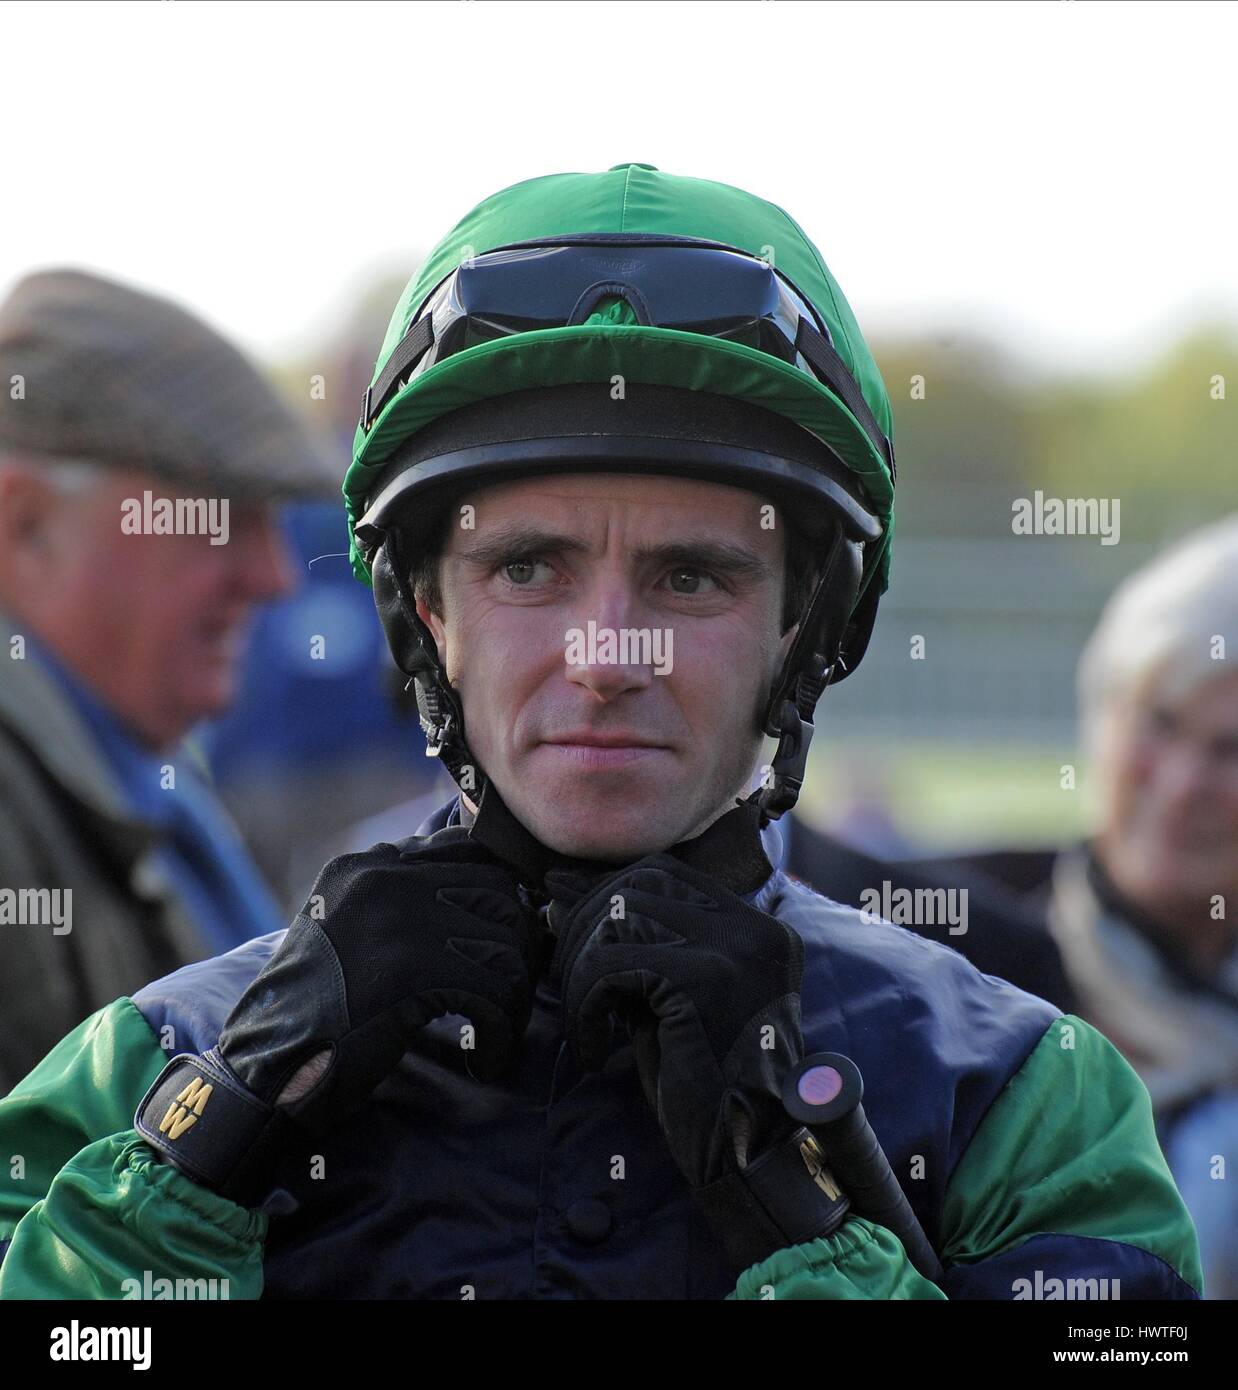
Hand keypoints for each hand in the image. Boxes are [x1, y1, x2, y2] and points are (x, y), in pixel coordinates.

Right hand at [135, 827, 539, 1203]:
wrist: (266, 1068)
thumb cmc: (315, 1012)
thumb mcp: (347, 930)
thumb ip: (398, 900)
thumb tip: (485, 892)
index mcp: (368, 866)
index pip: (467, 850)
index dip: (500, 895)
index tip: (503, 938)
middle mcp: (385, 879)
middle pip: (499, 895)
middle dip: (518, 948)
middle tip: (509, 993)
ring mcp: (399, 921)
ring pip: (505, 944)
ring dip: (514, 995)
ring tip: (498, 1028)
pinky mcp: (413, 971)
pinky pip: (493, 992)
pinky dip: (501, 1031)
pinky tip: (486, 1056)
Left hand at [547, 853, 850, 1269]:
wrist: (743, 1152)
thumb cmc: (702, 1080)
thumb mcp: (669, 996)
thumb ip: (635, 944)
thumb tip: (559, 890)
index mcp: (759, 930)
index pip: (666, 873)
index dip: (608, 892)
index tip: (567, 922)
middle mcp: (753, 931)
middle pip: (639, 885)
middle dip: (587, 926)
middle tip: (569, 981)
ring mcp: (732, 952)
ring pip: (620, 919)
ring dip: (583, 968)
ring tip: (587, 1019)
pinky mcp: (700, 981)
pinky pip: (611, 966)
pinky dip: (587, 1005)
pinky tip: (596, 1047)